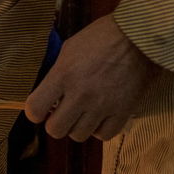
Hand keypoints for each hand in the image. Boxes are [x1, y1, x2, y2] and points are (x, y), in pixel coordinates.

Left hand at [25, 14, 159, 142]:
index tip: (42, 108)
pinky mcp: (123, 112)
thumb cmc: (102, 37)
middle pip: (56, 130)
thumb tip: (50, 94)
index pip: (34, 109)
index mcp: (63, 75)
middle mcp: (80, 94)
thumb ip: (57, 73)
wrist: (139, 37)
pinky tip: (101, 117)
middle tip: (64, 112)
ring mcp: (102, 106)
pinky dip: (100, 129)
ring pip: (79, 136)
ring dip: (78, 126)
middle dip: (56, 122)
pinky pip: (104, 136)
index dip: (35, 112)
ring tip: (85, 112)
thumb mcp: (70, 48)